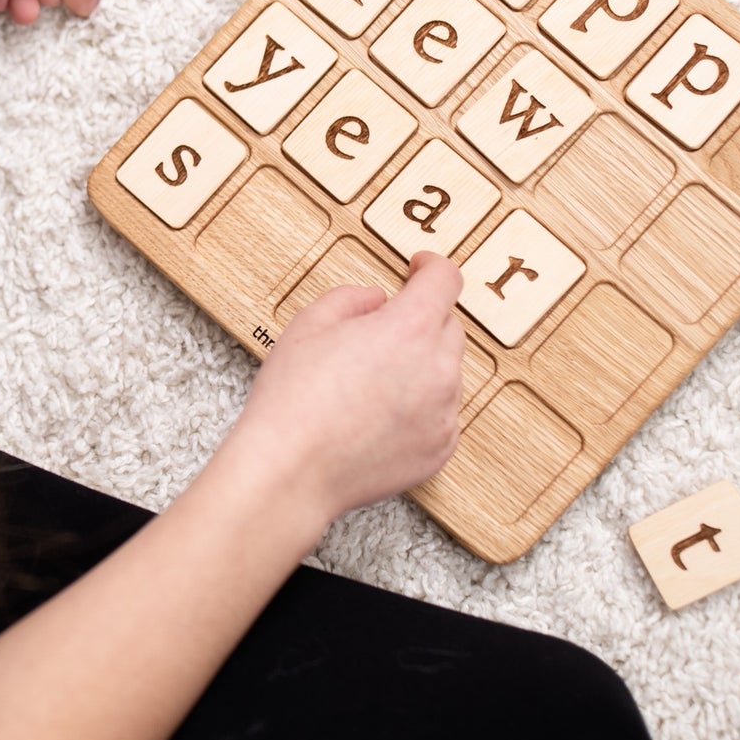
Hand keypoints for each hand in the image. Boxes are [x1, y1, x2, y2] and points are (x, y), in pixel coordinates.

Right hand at [228, 252, 465, 524]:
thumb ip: (352, 298)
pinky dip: (422, 406)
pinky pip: (443, 412)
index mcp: (410, 329)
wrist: (290, 472)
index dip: (431, 267)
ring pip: (447, 371)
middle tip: (380, 335)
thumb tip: (377, 300)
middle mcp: (438, 369)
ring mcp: (444, 412)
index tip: (419, 268)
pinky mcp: (441, 448)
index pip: (446, 279)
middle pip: (449, 325)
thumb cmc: (294, 401)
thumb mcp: (310, 324)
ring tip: (372, 384)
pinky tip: (381, 415)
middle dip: (421, 320)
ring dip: (422, 365)